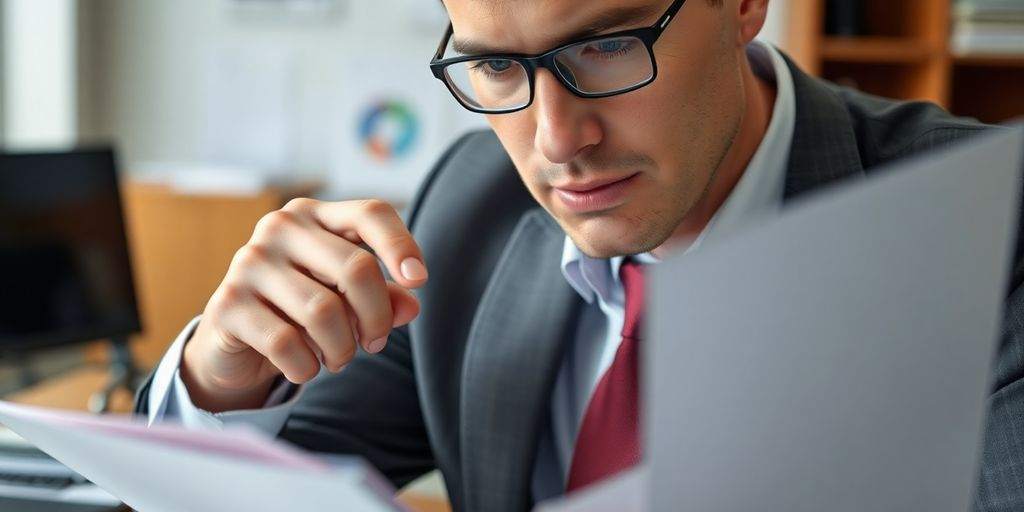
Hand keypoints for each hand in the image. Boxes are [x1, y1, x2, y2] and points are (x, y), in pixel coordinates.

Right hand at [180, 198, 426, 411]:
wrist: (234, 342)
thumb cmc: (300, 310)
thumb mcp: (346, 299)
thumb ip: (382, 298)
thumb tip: (411, 306)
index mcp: (314, 215)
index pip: (370, 214)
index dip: (401, 245)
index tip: (419, 281)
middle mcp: (280, 228)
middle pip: (357, 268)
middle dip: (377, 317)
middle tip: (374, 342)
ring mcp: (248, 262)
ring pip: (324, 312)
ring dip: (343, 348)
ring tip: (339, 358)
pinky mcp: (226, 303)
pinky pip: (286, 343)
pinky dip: (307, 366)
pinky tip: (305, 367)